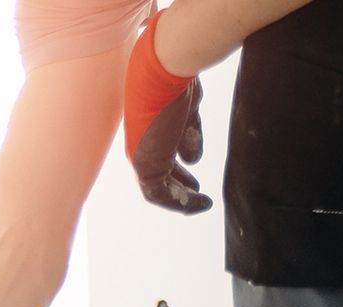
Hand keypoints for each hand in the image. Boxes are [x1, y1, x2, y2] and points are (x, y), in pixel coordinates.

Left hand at [125, 14, 210, 215]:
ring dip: (181, 197)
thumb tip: (192, 159)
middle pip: (159, 170)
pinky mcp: (146, 164)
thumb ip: (188, 133)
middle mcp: (141, 140)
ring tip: (200, 201)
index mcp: (147, 124)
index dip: (176, 163)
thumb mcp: (187, 109)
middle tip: (195, 189)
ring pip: (159, 186)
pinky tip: (201, 203)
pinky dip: (180, 203)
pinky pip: (160, 195)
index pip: (159, 150)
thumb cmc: (177, 78)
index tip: (193, 169)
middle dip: (178, 182)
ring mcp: (141, 153)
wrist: (166, 67)